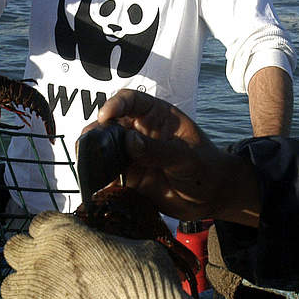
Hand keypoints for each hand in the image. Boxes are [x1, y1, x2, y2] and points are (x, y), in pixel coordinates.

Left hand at [1, 212, 195, 298]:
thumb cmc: (147, 286)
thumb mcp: (139, 249)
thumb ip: (113, 246)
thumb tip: (114, 252)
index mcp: (61, 233)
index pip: (41, 223)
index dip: (53, 234)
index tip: (65, 245)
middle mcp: (37, 261)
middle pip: (14, 250)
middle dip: (29, 258)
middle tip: (51, 273)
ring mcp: (28, 298)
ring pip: (9, 289)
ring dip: (27, 294)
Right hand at [94, 90, 261, 224]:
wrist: (212, 197)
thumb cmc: (206, 168)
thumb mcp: (186, 157)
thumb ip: (158, 150)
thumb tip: (129, 141)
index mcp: (156, 116)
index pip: (130, 101)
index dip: (115, 104)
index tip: (106, 116)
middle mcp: (140, 133)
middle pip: (110, 126)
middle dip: (96, 132)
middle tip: (87, 144)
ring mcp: (132, 156)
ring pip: (105, 151)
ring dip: (94, 156)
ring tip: (86, 165)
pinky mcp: (128, 178)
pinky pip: (108, 176)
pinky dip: (100, 180)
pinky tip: (95, 185)